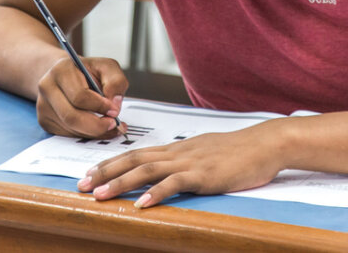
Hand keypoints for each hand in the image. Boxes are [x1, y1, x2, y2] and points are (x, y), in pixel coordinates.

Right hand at [36, 55, 127, 138]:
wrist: (66, 75)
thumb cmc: (88, 71)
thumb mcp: (107, 67)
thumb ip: (116, 82)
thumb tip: (114, 104)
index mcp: (61, 70)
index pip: (79, 96)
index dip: (100, 106)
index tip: (114, 110)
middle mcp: (47, 88)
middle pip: (71, 117)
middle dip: (97, 125)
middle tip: (113, 124)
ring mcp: (43, 106)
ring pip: (70, 128)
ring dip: (93, 132)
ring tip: (109, 126)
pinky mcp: (45, 121)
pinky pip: (67, 134)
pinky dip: (85, 134)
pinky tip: (95, 126)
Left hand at [78, 120, 285, 207]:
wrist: (265, 144)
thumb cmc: (237, 151)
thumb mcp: (204, 153)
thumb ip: (184, 161)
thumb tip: (167, 171)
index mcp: (176, 148)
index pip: (135, 153)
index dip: (109, 163)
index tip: (89, 173)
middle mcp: (177, 152)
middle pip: (133, 158)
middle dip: (105, 172)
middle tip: (82, 185)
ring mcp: (189, 162)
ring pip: (147, 169)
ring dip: (121, 183)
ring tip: (101, 195)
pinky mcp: (204, 174)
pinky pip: (175, 183)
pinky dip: (157, 193)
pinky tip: (143, 204)